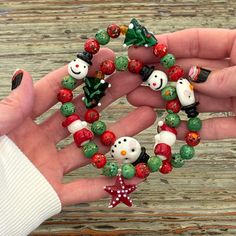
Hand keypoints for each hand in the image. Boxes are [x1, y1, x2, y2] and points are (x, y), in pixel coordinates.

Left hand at [0, 48, 155, 205]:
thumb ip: (6, 109)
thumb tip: (25, 76)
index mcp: (20, 123)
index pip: (54, 91)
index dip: (78, 75)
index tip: (103, 59)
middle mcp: (39, 141)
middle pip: (80, 115)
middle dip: (108, 97)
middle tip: (133, 82)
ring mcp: (48, 167)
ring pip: (90, 149)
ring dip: (118, 137)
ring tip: (145, 117)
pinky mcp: (52, 193)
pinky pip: (84, 189)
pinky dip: (108, 184)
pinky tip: (134, 175)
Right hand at [127, 28, 235, 139]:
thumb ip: (228, 76)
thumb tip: (195, 77)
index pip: (197, 42)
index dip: (166, 45)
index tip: (140, 50)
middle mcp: (234, 74)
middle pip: (189, 73)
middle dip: (159, 76)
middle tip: (132, 78)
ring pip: (196, 101)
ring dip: (168, 103)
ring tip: (138, 101)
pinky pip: (214, 127)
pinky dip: (194, 130)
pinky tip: (174, 130)